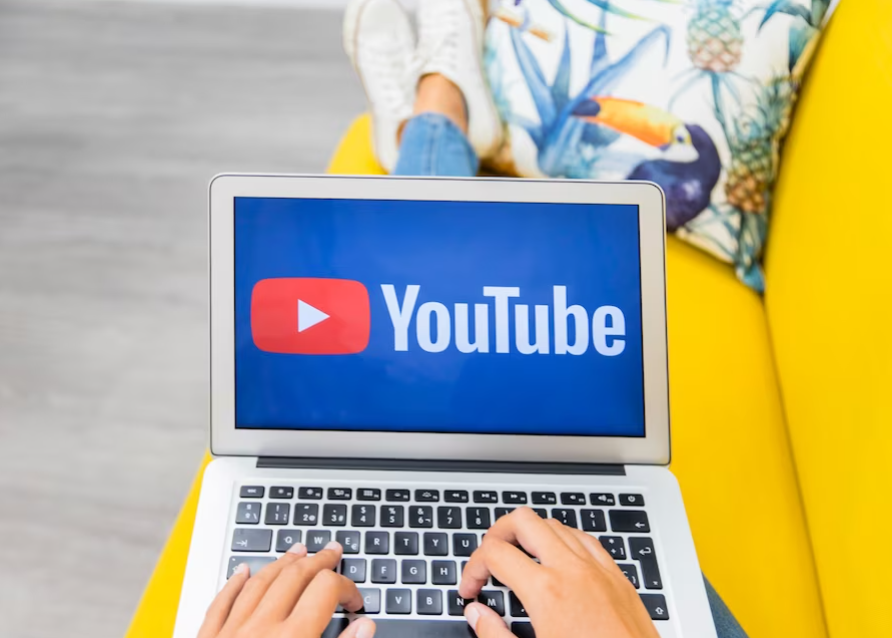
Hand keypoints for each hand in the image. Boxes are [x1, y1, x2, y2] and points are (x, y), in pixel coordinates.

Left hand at [198, 541, 375, 637]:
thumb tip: (365, 626)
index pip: (326, 591)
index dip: (347, 588)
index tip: (355, 602)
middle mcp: (261, 630)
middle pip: (294, 578)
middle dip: (318, 562)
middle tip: (333, 552)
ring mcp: (231, 633)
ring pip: (258, 583)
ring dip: (281, 563)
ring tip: (298, 551)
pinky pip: (220, 603)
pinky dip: (233, 584)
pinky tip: (242, 571)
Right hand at [459, 508, 658, 637]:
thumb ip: (496, 635)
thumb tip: (477, 615)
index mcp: (546, 591)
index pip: (493, 553)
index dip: (472, 569)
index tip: (471, 590)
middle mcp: (572, 570)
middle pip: (522, 520)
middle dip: (496, 535)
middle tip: (489, 560)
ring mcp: (597, 568)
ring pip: (553, 523)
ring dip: (529, 536)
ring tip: (519, 560)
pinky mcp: (616, 575)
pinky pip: (584, 538)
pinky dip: (563, 540)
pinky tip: (557, 560)